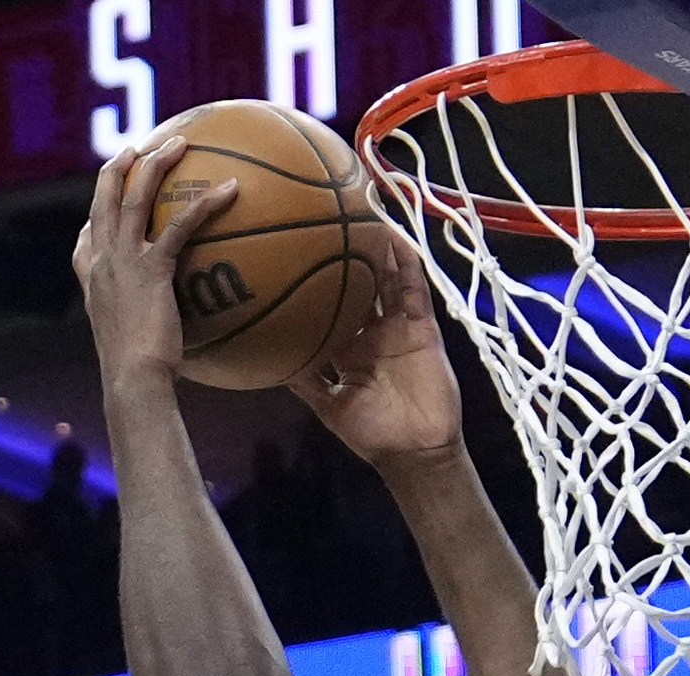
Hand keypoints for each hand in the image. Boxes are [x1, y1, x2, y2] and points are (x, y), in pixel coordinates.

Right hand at [72, 143, 239, 405]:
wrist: (133, 380)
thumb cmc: (137, 378)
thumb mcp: (133, 353)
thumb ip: (146, 335)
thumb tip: (174, 355)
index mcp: (93, 282)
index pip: (85, 240)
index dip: (94, 218)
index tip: (106, 207)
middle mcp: (102, 263)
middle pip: (103, 200)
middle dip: (119, 168)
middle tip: (136, 149)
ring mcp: (123, 261)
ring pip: (135, 197)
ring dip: (157, 164)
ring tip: (179, 143)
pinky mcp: (151, 268)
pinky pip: (180, 225)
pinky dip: (206, 203)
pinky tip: (231, 189)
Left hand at [295, 211, 465, 470]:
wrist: (414, 452)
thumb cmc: (372, 434)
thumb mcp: (328, 406)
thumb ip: (303, 382)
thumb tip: (267, 359)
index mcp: (348, 347)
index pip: (330, 307)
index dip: (315, 283)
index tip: (293, 257)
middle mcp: (372, 330)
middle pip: (357, 283)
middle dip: (344, 254)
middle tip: (323, 217)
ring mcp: (398, 326)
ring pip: (385, 277)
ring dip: (376, 246)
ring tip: (360, 209)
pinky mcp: (423, 326)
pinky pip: (413, 288)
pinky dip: (405, 262)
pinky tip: (393, 235)